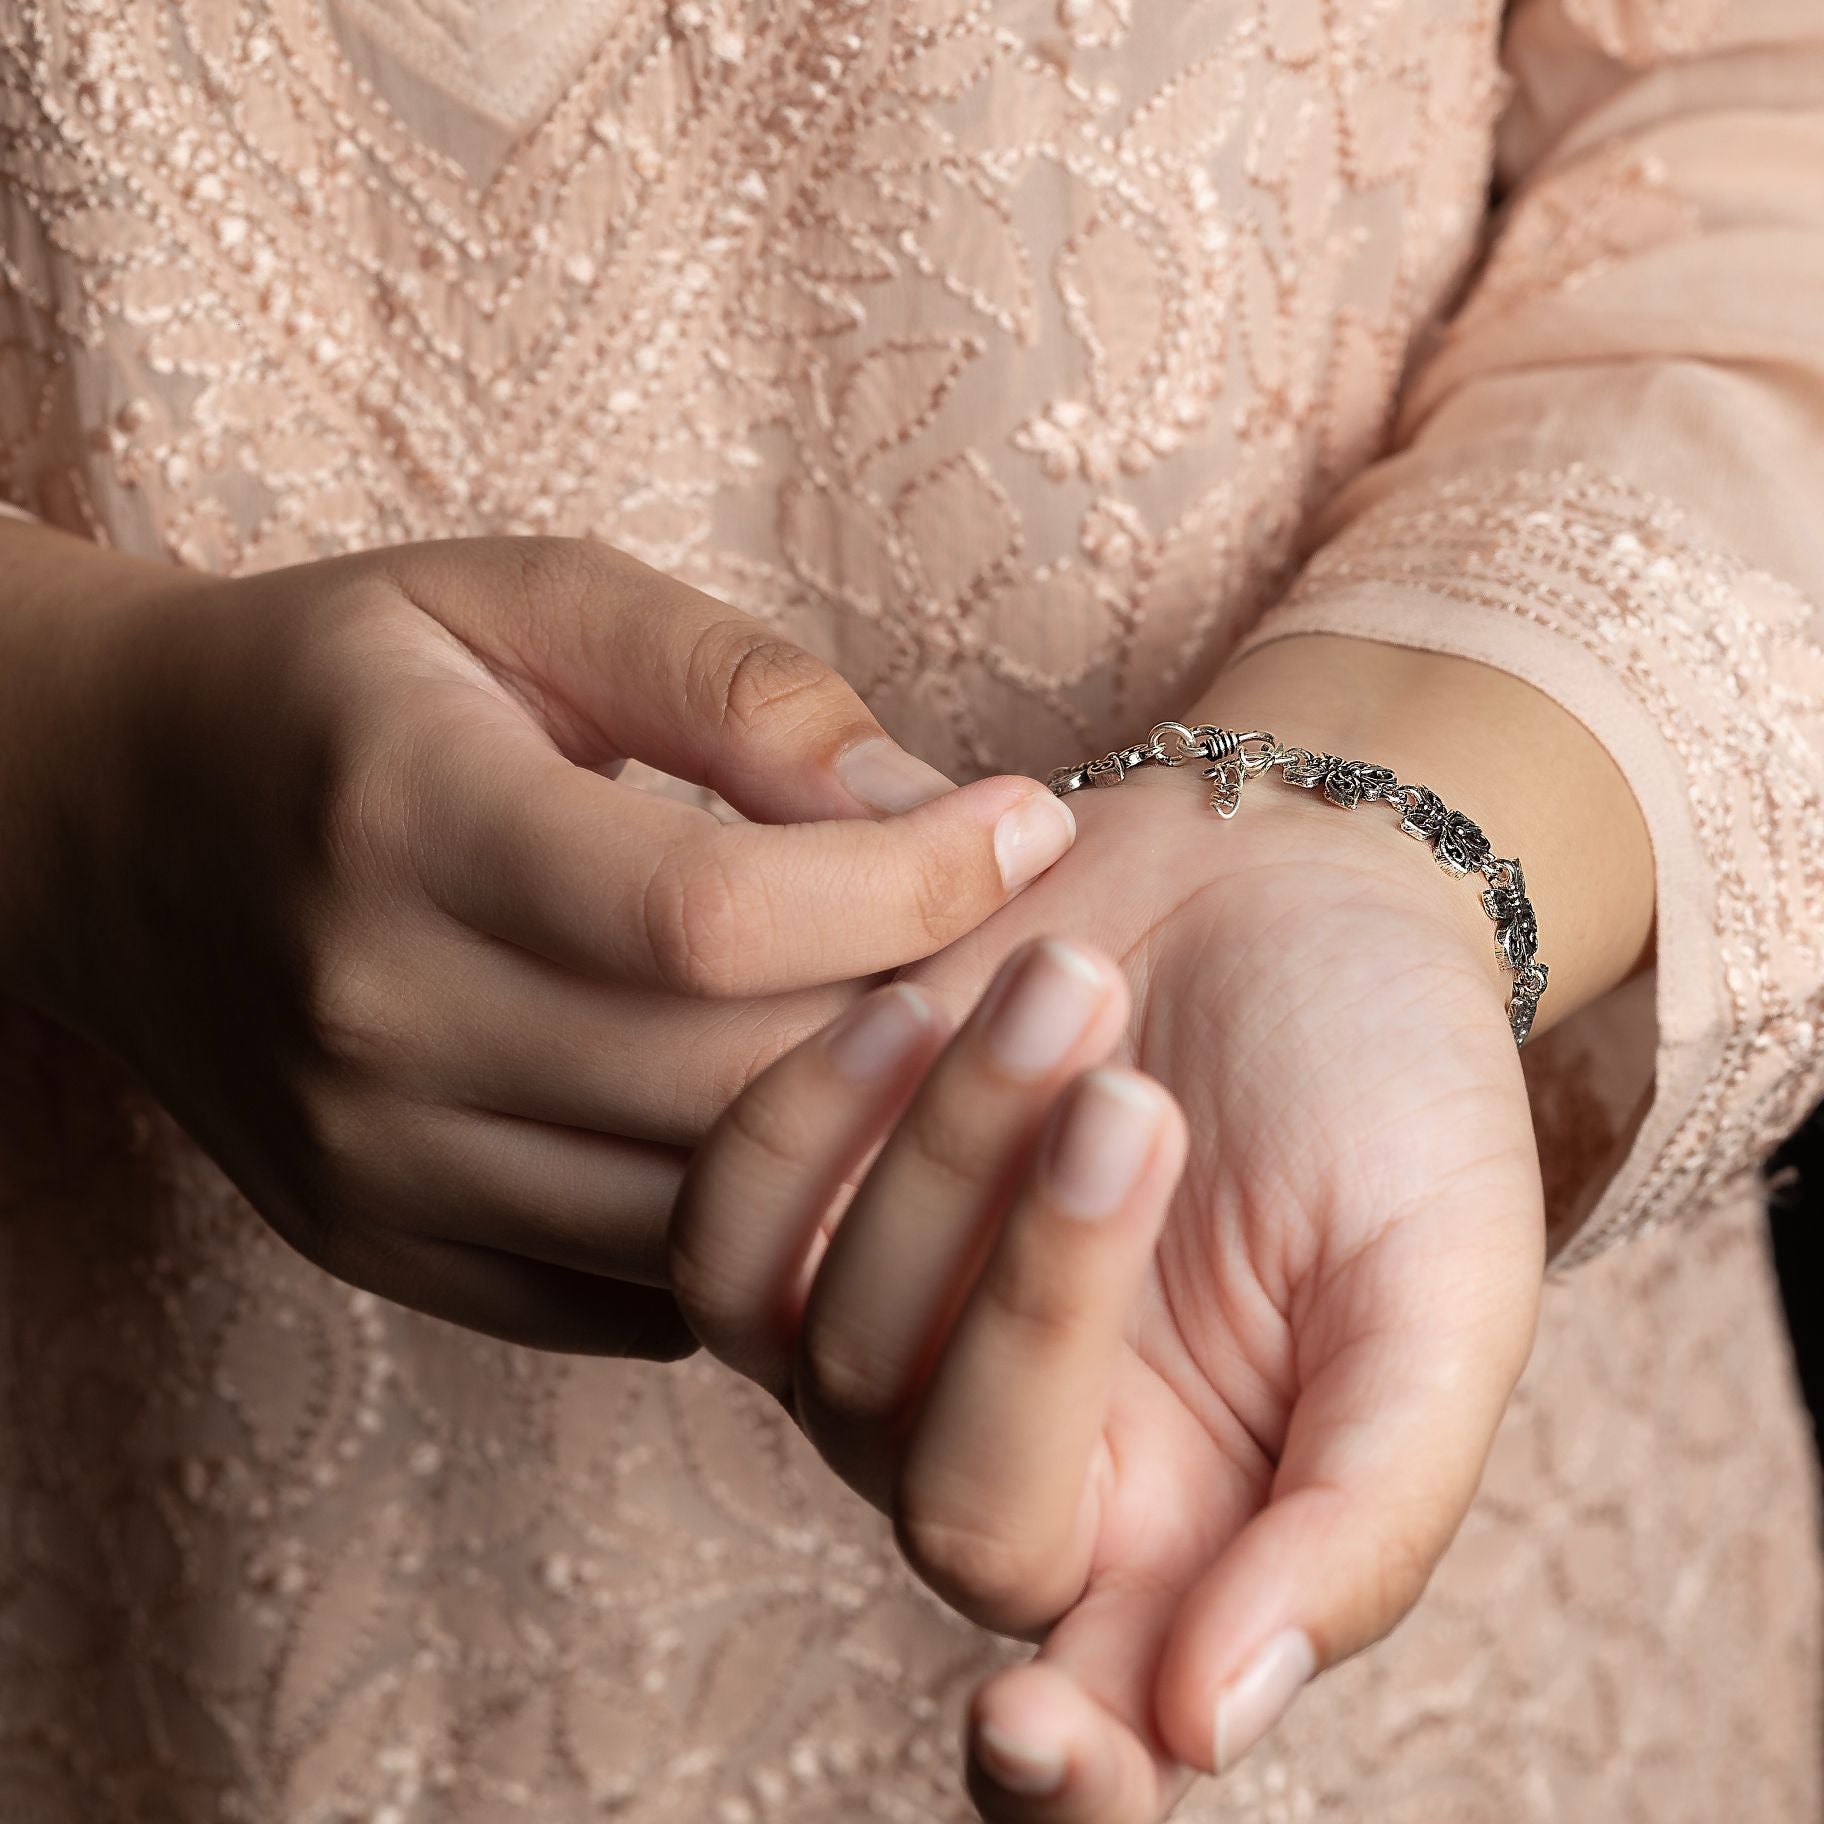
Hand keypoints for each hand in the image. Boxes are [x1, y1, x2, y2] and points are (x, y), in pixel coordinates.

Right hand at [0, 526, 1075, 1354]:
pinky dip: (748, 1231)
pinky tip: (805, 1130)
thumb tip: (927, 802)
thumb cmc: (353, 680)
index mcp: (406, 820)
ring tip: (938, 1036)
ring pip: (691, 1214)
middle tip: (1025, 945)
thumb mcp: (529, 599)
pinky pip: (628, 1297)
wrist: (119, 813)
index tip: (1024, 827)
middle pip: (724, 1080)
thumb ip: (733, 683)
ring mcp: (367, 1160)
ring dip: (854, 1136)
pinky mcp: (379, 1243)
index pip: (711, 914)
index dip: (910, 882)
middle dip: (920, 1017)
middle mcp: (373, 1017)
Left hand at [670, 637, 1654, 1818]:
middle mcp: (1022, 1464)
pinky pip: (724, 1236)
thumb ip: (1366, 1512)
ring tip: (1065, 982)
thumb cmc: (1389, 1083)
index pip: (1094, 1737)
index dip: (1059, 1775)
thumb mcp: (1444, 1289)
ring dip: (942, 1163)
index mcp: (1194, 1526)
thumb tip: (1209, 1722)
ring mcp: (889, 1344)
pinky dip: (800, 1118)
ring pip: (828, 1352)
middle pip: (957, 1502)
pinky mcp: (805, 1217)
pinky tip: (911, 998)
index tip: (1028, 1735)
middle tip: (1139, 1102)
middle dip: (1042, 1291)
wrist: (1279, 877)